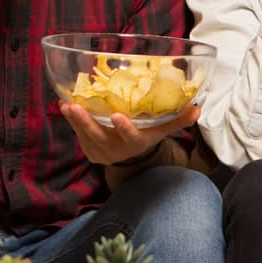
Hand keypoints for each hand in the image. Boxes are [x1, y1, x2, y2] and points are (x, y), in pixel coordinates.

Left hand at [61, 102, 200, 165]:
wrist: (132, 158)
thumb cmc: (147, 135)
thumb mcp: (162, 130)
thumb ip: (177, 119)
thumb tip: (196, 108)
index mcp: (136, 143)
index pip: (131, 137)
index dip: (124, 128)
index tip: (117, 116)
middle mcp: (117, 150)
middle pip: (100, 137)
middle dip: (87, 122)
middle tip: (76, 106)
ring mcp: (101, 152)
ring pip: (85, 136)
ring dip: (75, 121)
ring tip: (67, 104)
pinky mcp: (89, 150)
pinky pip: (79, 136)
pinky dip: (72, 122)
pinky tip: (66, 106)